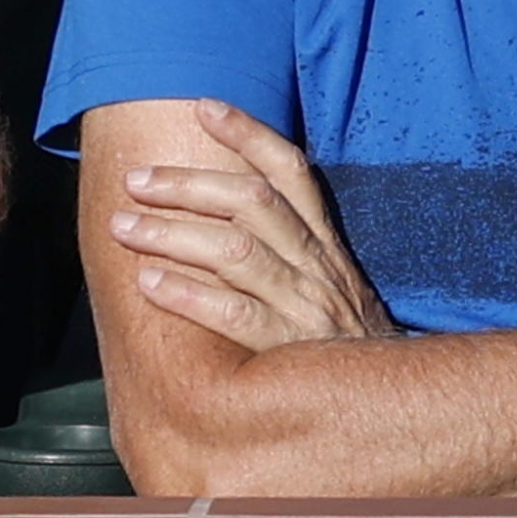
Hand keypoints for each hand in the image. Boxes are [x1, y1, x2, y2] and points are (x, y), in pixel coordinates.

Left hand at [109, 99, 394, 349]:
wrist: (393, 411)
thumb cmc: (343, 350)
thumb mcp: (328, 289)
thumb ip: (284, 254)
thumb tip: (214, 217)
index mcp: (325, 245)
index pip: (291, 171)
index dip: (249, 133)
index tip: (203, 106)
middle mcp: (319, 266)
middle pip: (252, 201)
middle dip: (187, 183)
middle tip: (134, 181)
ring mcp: (309, 306)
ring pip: (236, 250)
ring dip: (172, 232)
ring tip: (123, 226)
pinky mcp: (294, 350)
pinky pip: (236, 314)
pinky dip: (189, 295)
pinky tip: (149, 283)